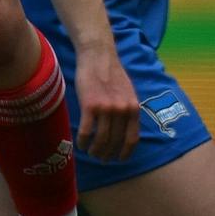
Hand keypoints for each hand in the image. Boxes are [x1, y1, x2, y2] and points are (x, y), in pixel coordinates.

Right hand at [74, 43, 140, 160]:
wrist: (97, 56)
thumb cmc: (111, 73)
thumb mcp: (128, 92)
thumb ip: (128, 110)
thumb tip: (125, 129)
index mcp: (133, 109)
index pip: (132, 139)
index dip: (125, 152)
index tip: (119, 159)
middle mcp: (122, 111)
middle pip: (115, 141)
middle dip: (108, 153)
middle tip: (102, 158)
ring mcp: (106, 109)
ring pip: (101, 139)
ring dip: (95, 150)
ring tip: (91, 153)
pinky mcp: (89, 105)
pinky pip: (86, 130)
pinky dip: (83, 141)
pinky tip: (81, 144)